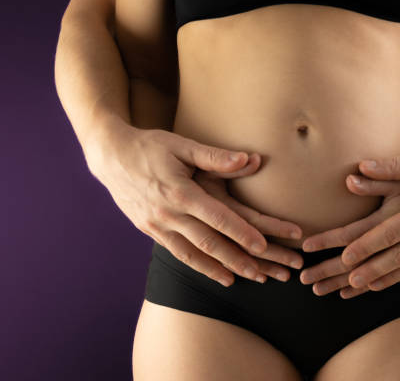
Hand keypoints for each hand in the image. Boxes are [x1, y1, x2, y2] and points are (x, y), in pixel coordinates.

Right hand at [89, 126, 303, 286]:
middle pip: (208, 242)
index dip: (241, 233)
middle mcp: (168, 213)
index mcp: (180, 191)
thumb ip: (216, 157)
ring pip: (193, 253)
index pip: (217, 217)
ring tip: (242, 279)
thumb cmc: (151, 146)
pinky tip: (216, 274)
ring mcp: (157, 225)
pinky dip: (199, 266)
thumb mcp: (183, 145)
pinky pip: (178, 253)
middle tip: (261, 272)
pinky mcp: (150, 230)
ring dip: (219, 269)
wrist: (111, 156)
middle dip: (236, 258)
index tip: (263, 245)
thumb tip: (250, 159)